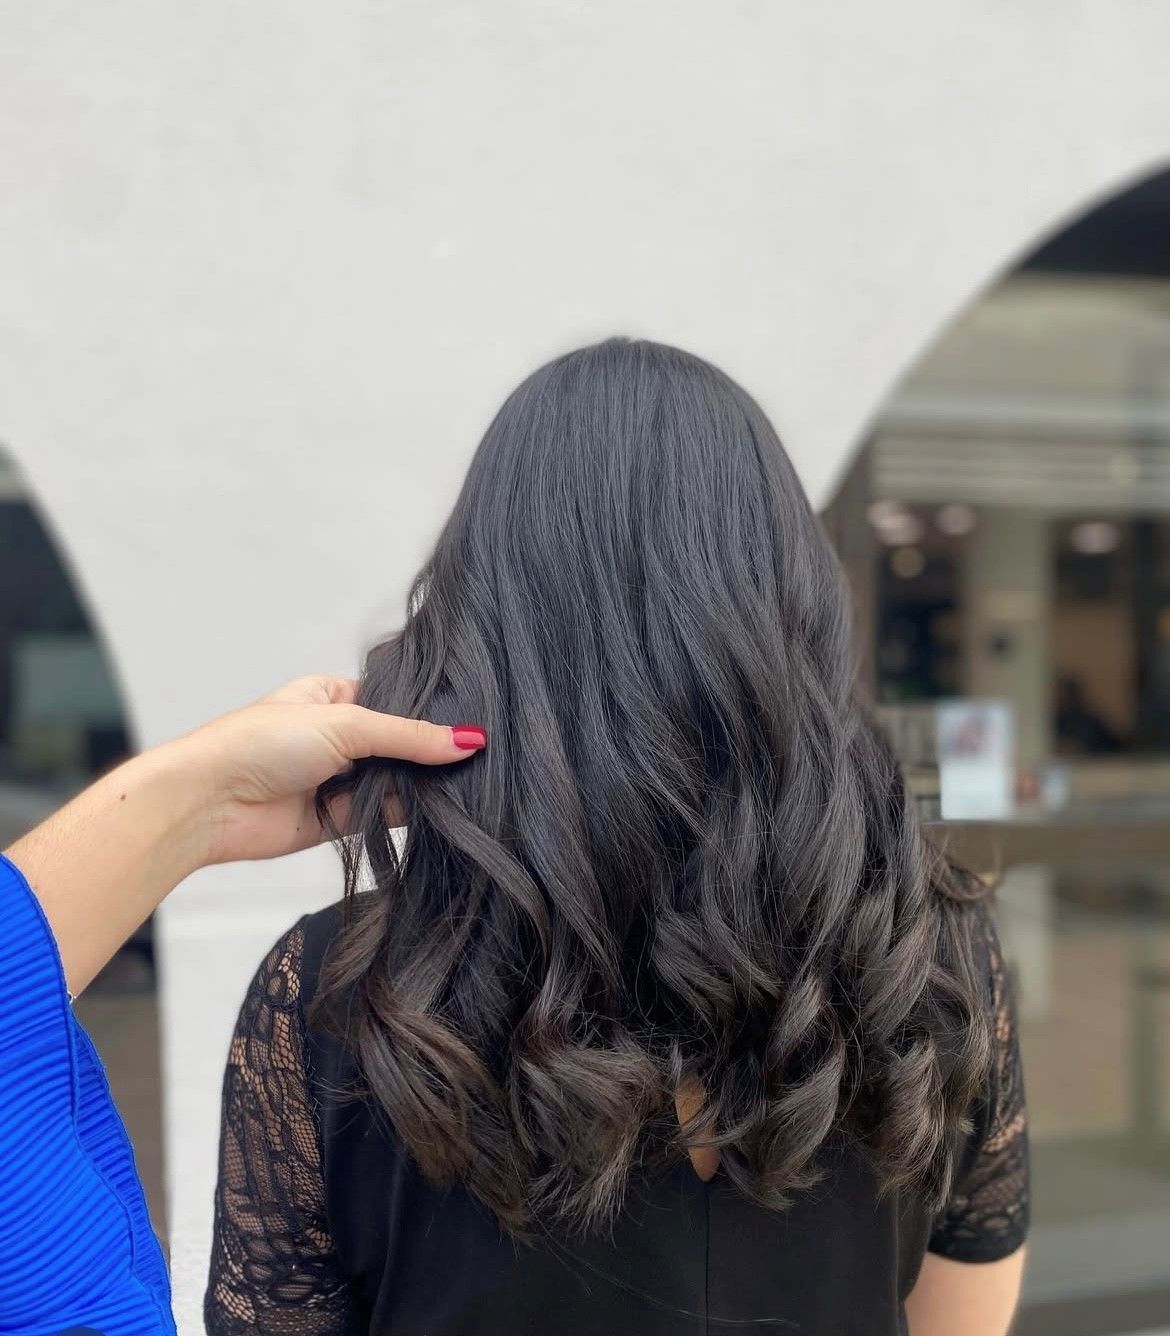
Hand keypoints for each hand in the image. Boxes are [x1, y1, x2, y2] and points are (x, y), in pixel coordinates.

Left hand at [172, 675, 484, 864]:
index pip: (396, 701)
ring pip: (395, 781)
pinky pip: (383, 816)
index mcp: (334, 696)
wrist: (208, 804)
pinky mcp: (337, 820)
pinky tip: (441, 810)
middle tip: (476, 759)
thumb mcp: (344, 724)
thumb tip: (468, 740)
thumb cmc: (258, 744)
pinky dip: (408, 815)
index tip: (474, 723)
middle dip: (429, 754)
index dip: (430, 713)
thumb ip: (409, 736)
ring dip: (420, 786)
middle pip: (400, 744)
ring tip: (466, 785)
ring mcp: (338, 779)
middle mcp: (338, 737)